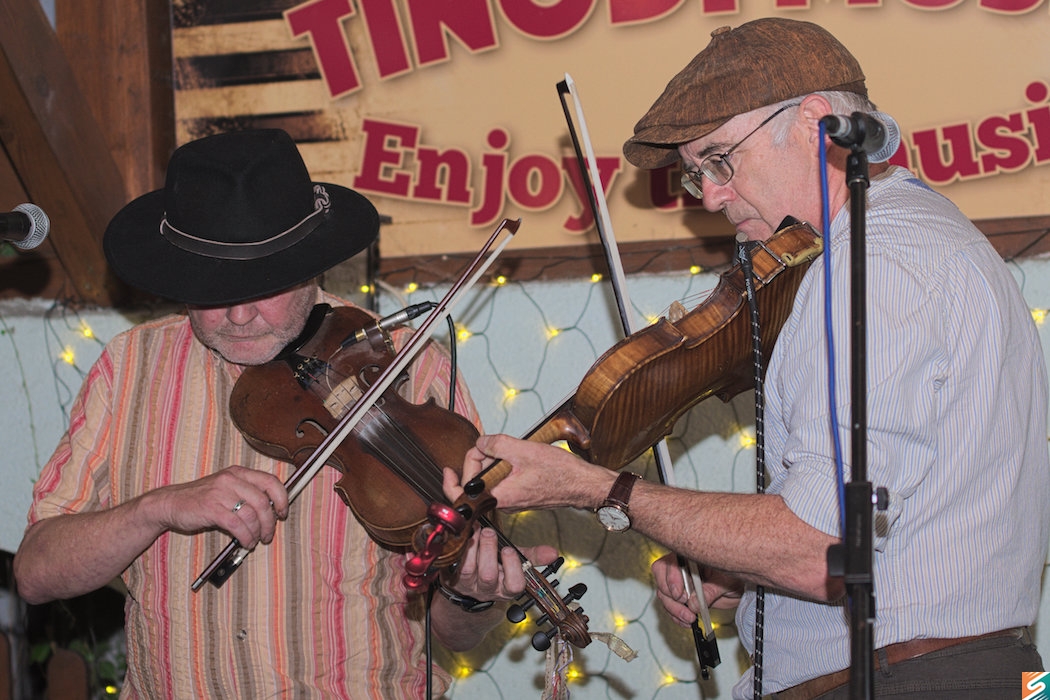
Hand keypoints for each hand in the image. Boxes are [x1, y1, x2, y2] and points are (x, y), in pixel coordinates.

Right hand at [151, 465, 288, 548]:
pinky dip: (245, 537)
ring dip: (257, 532)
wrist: (170, 503)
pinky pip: (237, 525)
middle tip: (267, 534)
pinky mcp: (211, 508)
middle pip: (262, 501)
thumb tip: (271, 510)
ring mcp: (220, 493)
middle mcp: (231, 479)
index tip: (283, 513)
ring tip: (255, 541)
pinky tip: (245, 542)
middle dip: (269, 522)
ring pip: (251, 514)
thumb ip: (246, 494)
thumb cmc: (201, 499)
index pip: (270, 481)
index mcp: (238, 472)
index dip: (282, 498)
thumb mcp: (226, 488)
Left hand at [440, 526, 557, 602]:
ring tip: (476, 531)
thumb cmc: (494, 567)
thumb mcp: (514, 562)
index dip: (512, 567)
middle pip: (489, 576)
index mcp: (506, 587)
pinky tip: (463, 536)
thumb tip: (553, 552)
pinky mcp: (452, 578)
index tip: (508, 549)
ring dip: (472, 547)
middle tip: (489, 532)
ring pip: (469, 570)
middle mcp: (487, 589)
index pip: (515, 585)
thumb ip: (533, 556)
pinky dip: (458, 549)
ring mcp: (469, 585)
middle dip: (488, 551)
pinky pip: (453, 565)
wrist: (468, 583)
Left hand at [447, 434, 608, 511]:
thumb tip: (481, 442)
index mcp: (500, 496)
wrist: (582, 485)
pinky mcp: (520, 497)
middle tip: (487, 448)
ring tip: (505, 450)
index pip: (463, 495)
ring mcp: (512, 501)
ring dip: (491, 465)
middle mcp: (504, 503)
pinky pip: (501, 483)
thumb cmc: (560, 473)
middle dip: (477, 463)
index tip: (449, 468)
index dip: (453, 479)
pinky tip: (514, 458)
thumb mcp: (523, 450)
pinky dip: (502, 469)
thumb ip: (496, 444)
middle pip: (475, 484)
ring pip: (489, 483)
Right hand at [652, 553, 742, 626]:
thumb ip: (710, 591)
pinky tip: (687, 621)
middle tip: (686, 609)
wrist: (738, 588)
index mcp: (691, 556)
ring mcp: (679, 582)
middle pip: (662, 579)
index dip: (671, 578)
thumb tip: (693, 603)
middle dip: (670, 597)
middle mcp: (682, 567)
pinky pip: (670, 606)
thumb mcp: (726, 583)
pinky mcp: (680, 596)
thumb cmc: (734, 578)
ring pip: (664, 594)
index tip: (680, 595)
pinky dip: (676, 616)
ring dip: (674, 609)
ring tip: (690, 618)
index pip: (671, 562)